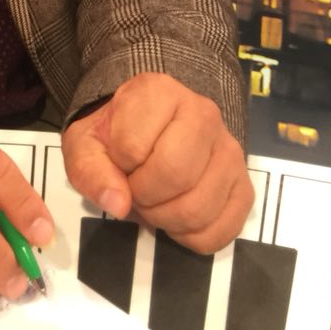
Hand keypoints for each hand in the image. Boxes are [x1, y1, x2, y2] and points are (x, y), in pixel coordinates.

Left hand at [62, 73, 253, 253]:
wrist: (146, 131)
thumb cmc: (114, 136)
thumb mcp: (85, 145)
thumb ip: (91, 170)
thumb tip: (118, 204)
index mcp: (159, 92)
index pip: (133, 146)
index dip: (118, 166)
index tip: (118, 161)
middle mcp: (203, 113)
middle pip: (175, 174)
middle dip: (144, 197)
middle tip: (135, 190)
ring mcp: (230, 150)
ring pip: (200, 207)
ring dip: (166, 219)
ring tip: (155, 202)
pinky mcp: (245, 185)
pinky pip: (223, 230)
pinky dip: (192, 237)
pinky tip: (177, 217)